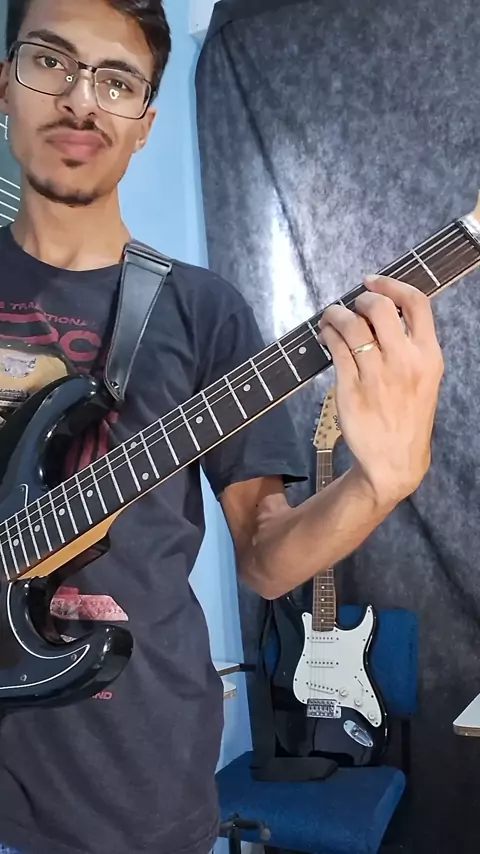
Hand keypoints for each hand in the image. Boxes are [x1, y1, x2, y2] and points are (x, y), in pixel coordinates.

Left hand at [318, 275, 443, 506]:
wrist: (395, 460)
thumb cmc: (408, 416)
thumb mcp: (425, 379)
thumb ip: (412, 346)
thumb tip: (383, 311)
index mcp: (429, 356)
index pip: (416, 303)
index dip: (391, 285)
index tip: (373, 282)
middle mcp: (404, 362)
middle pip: (379, 308)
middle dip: (360, 299)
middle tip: (351, 305)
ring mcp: (376, 376)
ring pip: (351, 325)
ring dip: (335, 314)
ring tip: (330, 318)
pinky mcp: (351, 388)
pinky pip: (335, 349)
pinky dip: (327, 335)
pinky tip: (325, 336)